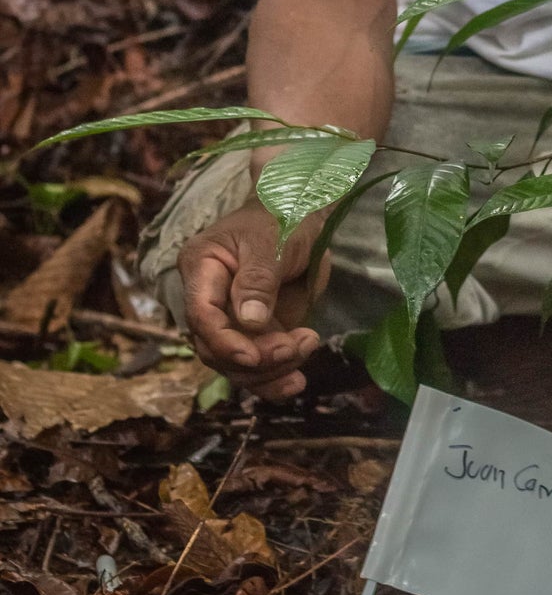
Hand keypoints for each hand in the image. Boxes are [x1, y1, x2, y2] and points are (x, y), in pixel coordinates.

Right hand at [179, 200, 328, 401]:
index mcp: (201, 267)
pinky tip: (296, 381)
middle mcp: (209, 299)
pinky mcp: (255, 332)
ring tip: (308, 346)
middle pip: (216, 348)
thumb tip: (249, 322)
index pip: (201, 315)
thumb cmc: (283, 215)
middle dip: (255, 358)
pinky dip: (275, 378)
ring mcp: (232, 319)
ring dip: (271, 369)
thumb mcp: (273, 240)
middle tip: (297, 346)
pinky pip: (257, 366)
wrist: (302, 212)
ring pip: (236, 364)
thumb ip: (259, 279)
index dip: (224, 341)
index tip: (254, 354)